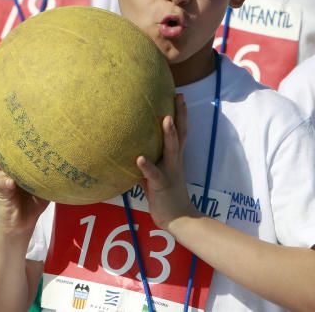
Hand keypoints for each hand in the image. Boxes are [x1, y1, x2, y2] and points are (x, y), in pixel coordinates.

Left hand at [0, 128, 48, 238]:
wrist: (23, 223)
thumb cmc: (9, 212)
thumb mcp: (5, 205)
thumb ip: (5, 193)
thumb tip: (8, 180)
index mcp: (0, 172)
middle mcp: (12, 165)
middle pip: (4, 141)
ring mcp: (26, 166)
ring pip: (24, 144)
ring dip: (23, 128)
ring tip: (25, 109)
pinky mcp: (41, 171)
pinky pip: (44, 155)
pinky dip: (47, 144)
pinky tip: (53, 130)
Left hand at [136, 94, 196, 231]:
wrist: (179, 219)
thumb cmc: (166, 197)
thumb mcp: (158, 175)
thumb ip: (149, 162)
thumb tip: (134, 152)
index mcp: (175, 158)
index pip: (180, 131)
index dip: (180, 113)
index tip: (179, 95)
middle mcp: (175, 161)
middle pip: (181, 133)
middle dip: (180, 114)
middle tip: (179, 96)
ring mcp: (170, 171)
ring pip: (171, 149)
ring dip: (169, 134)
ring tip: (165, 118)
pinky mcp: (161, 184)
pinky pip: (153, 174)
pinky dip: (147, 165)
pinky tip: (139, 158)